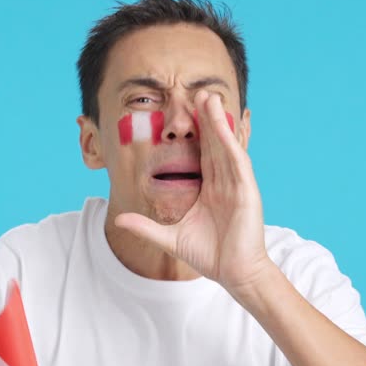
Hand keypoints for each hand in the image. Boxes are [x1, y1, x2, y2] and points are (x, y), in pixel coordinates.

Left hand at [114, 90, 274, 297]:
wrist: (234, 273)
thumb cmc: (209, 255)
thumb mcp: (169, 238)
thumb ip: (145, 227)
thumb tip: (119, 221)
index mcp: (210, 188)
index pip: (201, 153)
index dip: (194, 132)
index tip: (182, 111)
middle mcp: (225, 181)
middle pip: (214, 143)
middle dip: (206, 118)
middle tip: (197, 92)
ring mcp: (237, 184)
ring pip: (225, 146)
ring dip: (218, 121)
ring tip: (210, 97)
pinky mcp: (247, 191)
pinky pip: (237, 161)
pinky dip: (231, 142)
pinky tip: (224, 125)